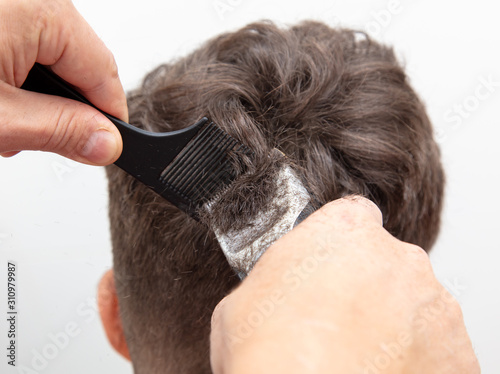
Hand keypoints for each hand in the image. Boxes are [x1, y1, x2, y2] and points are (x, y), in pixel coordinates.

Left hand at [0, 0, 126, 164]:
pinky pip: (30, 47)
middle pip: (81, 67)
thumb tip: (107, 142)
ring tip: (6, 122)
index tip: (105, 148)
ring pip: (55, 60)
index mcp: (43, 11)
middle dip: (64, 110)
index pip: (105, 74)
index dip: (109, 119)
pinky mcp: (3, 15)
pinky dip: (19, 77)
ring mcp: (15, 4)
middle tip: (36, 140)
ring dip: (38, 98)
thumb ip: (60, 130)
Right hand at [210, 196, 478, 373]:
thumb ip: (284, 271)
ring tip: (359, 352)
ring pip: (414, 303)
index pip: (355, 216)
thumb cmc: (270, 352)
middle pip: (387, 261)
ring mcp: (432, 305)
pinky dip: (415, 357)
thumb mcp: (250, 292)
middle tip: (340, 318)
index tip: (334, 263)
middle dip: (368, 283)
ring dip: (393, 320)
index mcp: (346, 230)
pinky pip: (435, 346)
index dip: (342, 242)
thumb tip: (285, 282)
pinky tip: (382, 370)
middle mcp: (398, 259)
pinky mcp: (454, 353)